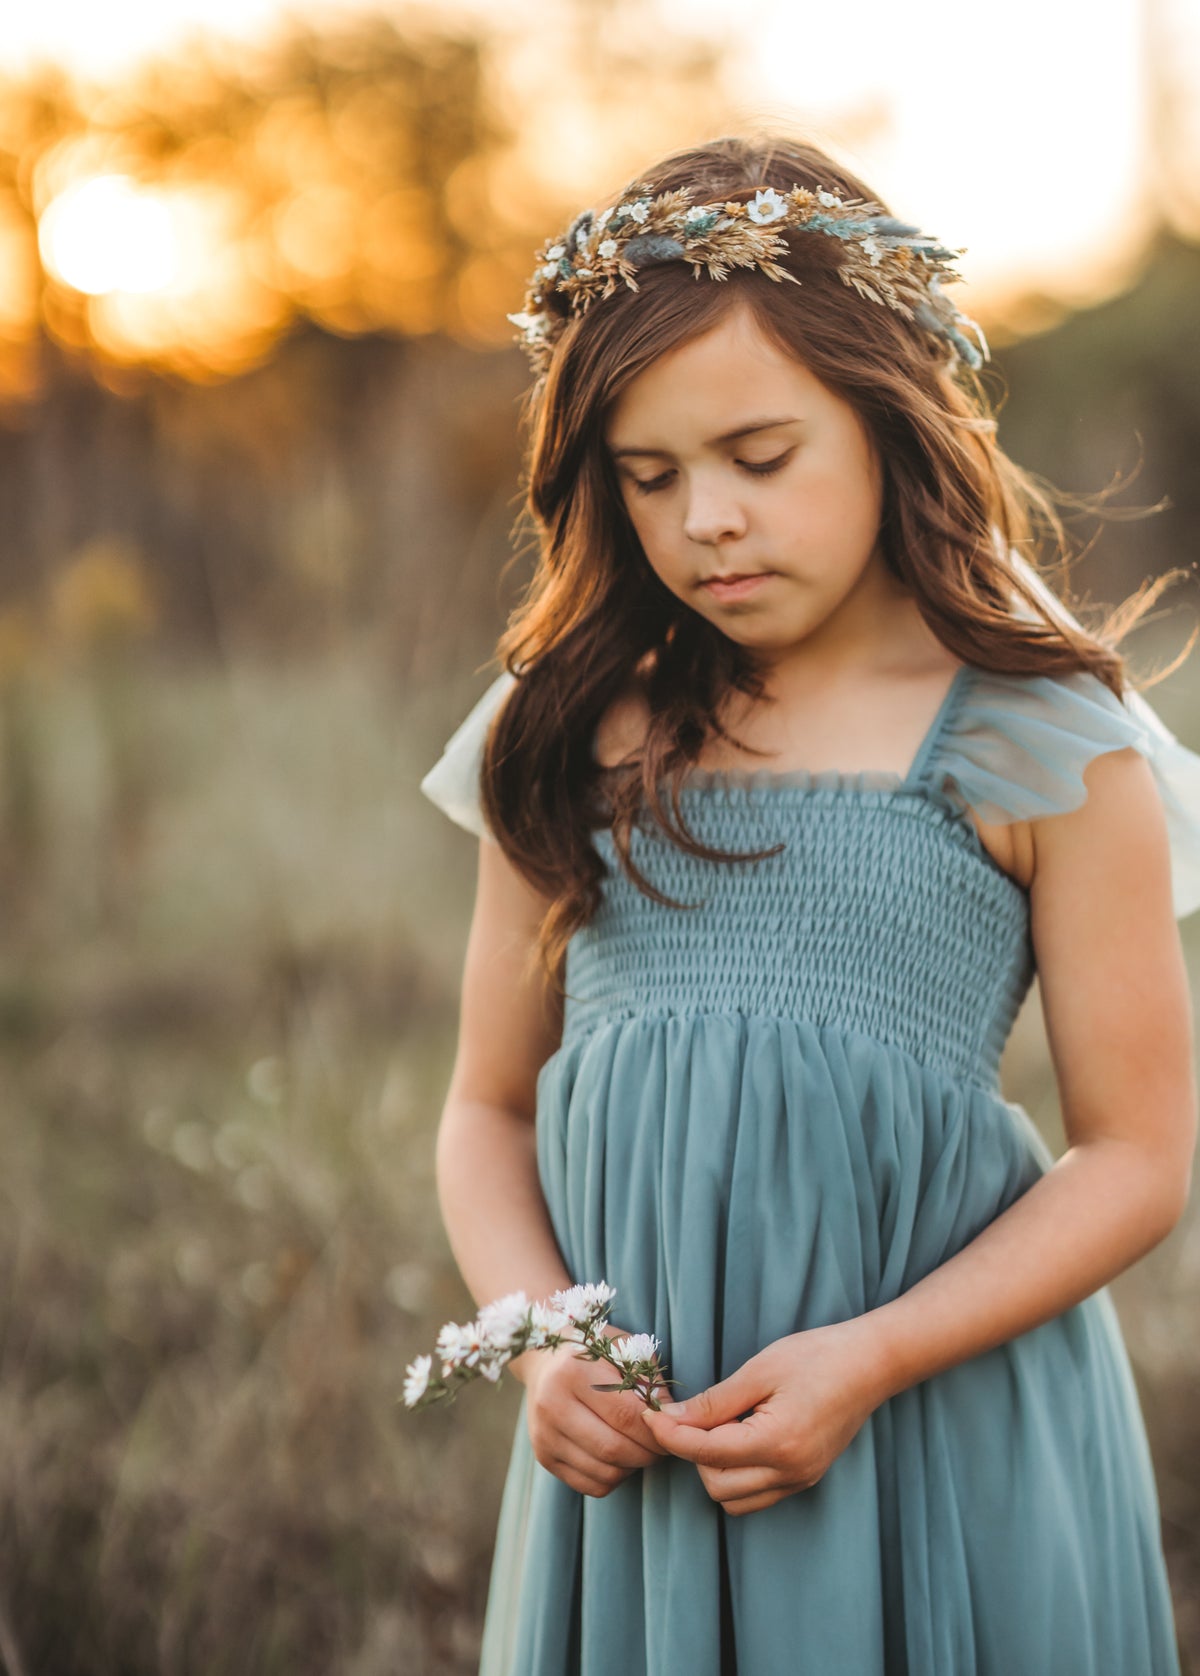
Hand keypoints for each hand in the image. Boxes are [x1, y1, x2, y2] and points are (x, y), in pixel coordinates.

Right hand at [519, 1324, 673, 1497]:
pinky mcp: (543, 1456)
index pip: (625, 1415)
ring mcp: (544, 1434)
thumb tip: (672, 1419)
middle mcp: (552, 1405)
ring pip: (604, 1472)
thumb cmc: (593, 1352)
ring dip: (632, 1467)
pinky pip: (590, 1485)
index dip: (656, 1430)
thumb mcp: (623, 1350)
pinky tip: (619, 1458)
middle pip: (614, 1449)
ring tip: (641, 1449)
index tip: (671, 1431)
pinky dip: (613, 1478)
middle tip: (662, 1446)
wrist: (543, 1359)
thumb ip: (650, 1382)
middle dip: (648, 1454)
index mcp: (574, 1371)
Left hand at [640, 1317, 891, 1515]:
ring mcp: (800, 1480)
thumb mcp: (761, 1369)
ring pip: (734, 1498)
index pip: (705, 1453)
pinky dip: (736, 1474)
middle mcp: (789, 1472)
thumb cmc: (818, 1356)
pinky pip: (756, 1494)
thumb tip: (672, 1417)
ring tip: (716, 1426)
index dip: (670, 1435)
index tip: (649, 1415)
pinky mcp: (805, 1478)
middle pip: (715, 1484)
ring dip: (713, 1468)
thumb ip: (715, 1401)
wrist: (871, 1363)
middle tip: (686, 1414)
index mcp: (777, 1443)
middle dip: (692, 1452)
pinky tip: (737, 1438)